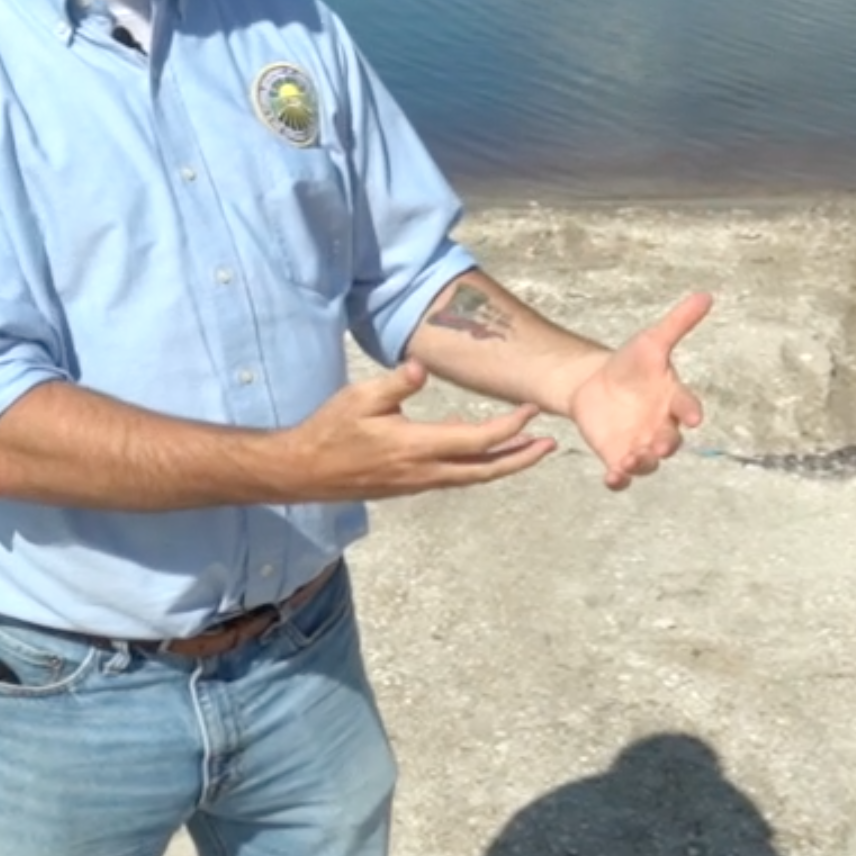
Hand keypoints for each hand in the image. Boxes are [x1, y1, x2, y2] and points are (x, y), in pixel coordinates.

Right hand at [282, 361, 555, 500]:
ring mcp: (418, 483)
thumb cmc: (330, 430)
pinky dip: (479, 468)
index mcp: (416, 447)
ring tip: (530, 452)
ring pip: (472, 478)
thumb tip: (421, 368)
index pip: (477, 440)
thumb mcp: (359, 398)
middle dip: (522, 459)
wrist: (305, 471)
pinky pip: (455, 478)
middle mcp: (424, 471)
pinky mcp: (410, 486)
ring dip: (504, 465)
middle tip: (551, 446)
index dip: (509, 427)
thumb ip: (395, 385)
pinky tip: (486, 454)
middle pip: (485, 470)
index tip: (532, 411)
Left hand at [566, 291, 710, 490]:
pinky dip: (620, 480)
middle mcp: (661, 426)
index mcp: (673, 399)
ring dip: (642, 464)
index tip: (694, 416)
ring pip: (648, 462)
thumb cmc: (631, 364)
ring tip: (629, 461)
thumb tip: (706, 295)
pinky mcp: (617, 457)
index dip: (690, 410)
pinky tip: (612, 477)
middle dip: (667, 444)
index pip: (686, 405)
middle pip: (670, 440)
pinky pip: (624, 475)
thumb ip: (678, 323)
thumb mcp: (651, 342)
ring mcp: (640, 444)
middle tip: (660, 445)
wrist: (595, 384)